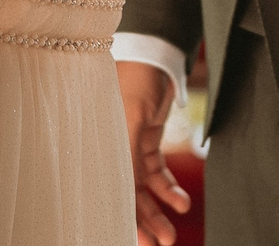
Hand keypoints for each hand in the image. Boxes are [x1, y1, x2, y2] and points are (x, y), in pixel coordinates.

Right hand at [117, 61, 190, 245]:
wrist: (153, 51)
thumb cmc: (135, 79)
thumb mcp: (130, 117)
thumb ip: (126, 153)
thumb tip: (127, 193)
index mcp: (97, 142)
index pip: (109, 188)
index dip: (124, 216)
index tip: (138, 240)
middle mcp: (109, 146)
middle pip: (126, 193)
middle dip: (144, 220)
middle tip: (162, 242)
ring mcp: (128, 143)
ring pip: (143, 187)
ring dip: (158, 209)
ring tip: (173, 231)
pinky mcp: (145, 138)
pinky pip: (156, 171)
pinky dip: (168, 187)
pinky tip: (181, 202)